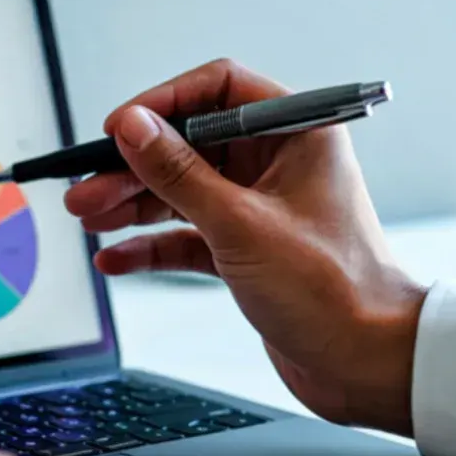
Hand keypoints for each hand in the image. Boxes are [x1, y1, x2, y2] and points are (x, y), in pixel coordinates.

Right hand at [63, 59, 425, 435]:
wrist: (368, 365)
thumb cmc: (334, 293)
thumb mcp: (241, 226)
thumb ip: (179, 174)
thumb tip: (133, 127)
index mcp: (297, 135)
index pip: (219, 90)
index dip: (163, 104)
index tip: (118, 129)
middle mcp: (279, 163)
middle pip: (190, 144)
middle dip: (134, 166)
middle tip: (86, 188)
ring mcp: (262, 207)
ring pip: (182, 190)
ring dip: (133, 204)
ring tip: (88, 217)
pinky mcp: (248, 250)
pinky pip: (188, 234)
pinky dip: (152, 243)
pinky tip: (116, 255)